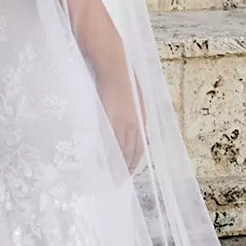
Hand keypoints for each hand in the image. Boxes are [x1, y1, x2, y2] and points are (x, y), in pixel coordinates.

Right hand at [96, 57, 146, 172]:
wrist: (114, 65)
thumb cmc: (121, 76)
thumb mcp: (133, 96)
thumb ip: (132, 111)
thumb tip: (129, 123)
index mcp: (140, 117)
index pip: (140, 145)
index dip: (135, 160)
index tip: (129, 170)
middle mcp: (135, 122)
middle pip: (133, 151)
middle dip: (127, 168)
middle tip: (119, 181)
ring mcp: (124, 121)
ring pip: (123, 150)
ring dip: (119, 165)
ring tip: (112, 177)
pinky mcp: (111, 118)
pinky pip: (112, 141)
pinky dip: (109, 154)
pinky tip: (105, 162)